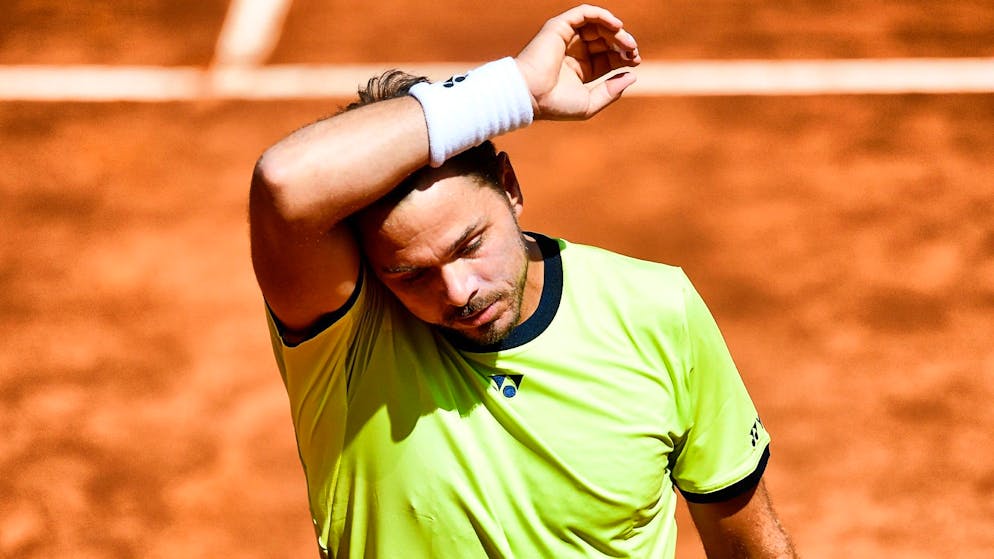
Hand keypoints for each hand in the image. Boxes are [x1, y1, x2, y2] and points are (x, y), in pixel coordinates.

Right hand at [515, 4, 640, 120]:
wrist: (530, 96)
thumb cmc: (555, 105)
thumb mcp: (590, 103)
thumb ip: (612, 91)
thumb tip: (632, 75)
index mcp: (580, 69)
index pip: (608, 56)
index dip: (624, 56)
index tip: (635, 61)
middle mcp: (573, 51)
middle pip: (606, 40)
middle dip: (623, 43)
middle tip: (633, 51)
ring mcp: (566, 37)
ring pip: (598, 26)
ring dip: (616, 32)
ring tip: (627, 43)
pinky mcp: (559, 26)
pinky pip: (584, 13)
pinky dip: (603, 15)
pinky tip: (617, 26)